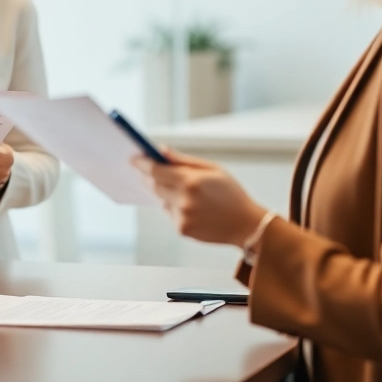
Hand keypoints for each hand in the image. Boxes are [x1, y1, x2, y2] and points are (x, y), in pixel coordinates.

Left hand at [133, 148, 269, 246]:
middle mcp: (184, 200)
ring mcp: (182, 217)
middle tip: (147, 171)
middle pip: (154, 185)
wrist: (247, 225)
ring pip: (161, 200)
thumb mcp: (213, 169)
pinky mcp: (182, 230)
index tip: (133, 159)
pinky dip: (175, 208)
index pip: (156, 170)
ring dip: (166, 193)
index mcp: (191, 181)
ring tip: (186, 192)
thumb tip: (161, 151)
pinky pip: (170, 213)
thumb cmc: (231, 193)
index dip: (142, 164)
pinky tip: (194, 208)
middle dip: (149, 177)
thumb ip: (184, 161)